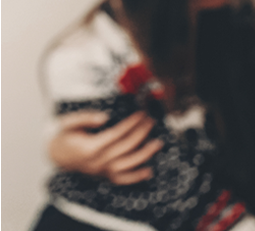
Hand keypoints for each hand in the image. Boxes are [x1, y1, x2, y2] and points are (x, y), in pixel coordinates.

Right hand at [49, 110, 163, 184]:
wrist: (56, 155)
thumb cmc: (64, 136)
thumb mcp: (68, 123)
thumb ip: (84, 118)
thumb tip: (104, 117)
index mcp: (89, 148)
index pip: (117, 134)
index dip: (131, 123)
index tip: (141, 114)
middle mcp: (97, 162)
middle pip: (125, 147)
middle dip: (141, 132)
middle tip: (150, 121)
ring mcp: (101, 171)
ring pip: (127, 165)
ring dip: (145, 154)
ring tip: (157, 143)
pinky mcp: (104, 177)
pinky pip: (122, 180)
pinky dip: (136, 177)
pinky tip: (149, 171)